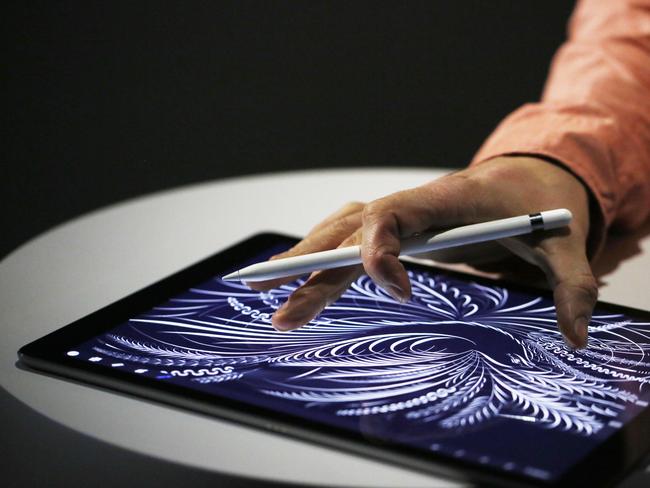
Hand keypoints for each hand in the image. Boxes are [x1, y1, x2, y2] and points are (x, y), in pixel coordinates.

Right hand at [249, 156, 597, 348]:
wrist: (528, 178)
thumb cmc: (535, 206)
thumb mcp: (562, 242)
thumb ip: (573, 283)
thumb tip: (576, 334)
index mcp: (445, 199)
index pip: (392, 215)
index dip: (381, 253)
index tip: (403, 292)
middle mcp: (411, 203)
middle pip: (351, 234)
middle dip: (315, 272)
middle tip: (282, 313)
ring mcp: (399, 213)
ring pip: (339, 231)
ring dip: (304, 259)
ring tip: (269, 291)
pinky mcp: (396, 225)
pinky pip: (347, 234)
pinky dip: (318, 251)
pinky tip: (298, 273)